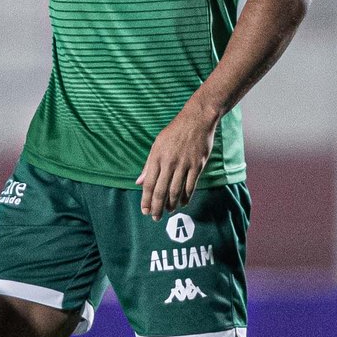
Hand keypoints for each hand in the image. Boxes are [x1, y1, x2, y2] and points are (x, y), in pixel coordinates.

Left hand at [138, 101, 217, 217]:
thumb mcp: (157, 144)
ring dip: (171, 204)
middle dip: (157, 207)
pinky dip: (186, 197)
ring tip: (168, 211)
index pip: (149, 184)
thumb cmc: (175, 131)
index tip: (144, 211)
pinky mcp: (197, 165)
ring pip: (176, 191)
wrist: (196, 119)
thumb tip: (138, 182)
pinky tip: (182, 203)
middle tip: (155, 217)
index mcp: (157, 157)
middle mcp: (169, 162)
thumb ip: (148, 165)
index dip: (146, 200)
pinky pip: (191, 186)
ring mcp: (184, 164)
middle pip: (161, 191)